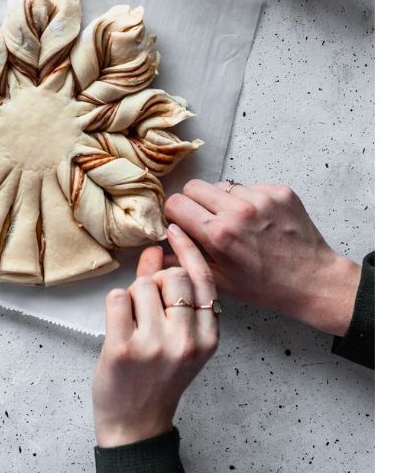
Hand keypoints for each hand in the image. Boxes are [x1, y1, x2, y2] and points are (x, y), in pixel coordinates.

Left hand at [92, 227, 219, 447]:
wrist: (137, 423)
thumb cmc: (158, 378)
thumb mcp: (178, 339)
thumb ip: (171, 296)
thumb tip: (157, 252)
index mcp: (208, 338)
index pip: (204, 280)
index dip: (188, 251)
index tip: (174, 231)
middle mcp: (186, 340)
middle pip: (172, 277)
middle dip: (155, 281)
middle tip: (146, 304)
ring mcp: (155, 344)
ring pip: (142, 285)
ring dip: (133, 296)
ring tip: (134, 324)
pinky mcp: (123, 347)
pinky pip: (117, 298)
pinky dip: (115, 305)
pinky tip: (120, 327)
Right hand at [165, 180, 361, 335]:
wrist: (314, 281)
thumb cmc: (266, 287)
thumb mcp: (218, 281)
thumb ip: (183, 259)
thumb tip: (157, 247)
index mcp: (219, 233)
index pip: (175, 202)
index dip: (175, 215)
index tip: (183, 224)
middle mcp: (238, 210)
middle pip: (194, 187)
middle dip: (194, 203)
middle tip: (206, 221)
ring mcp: (262, 198)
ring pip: (221, 185)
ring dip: (222, 201)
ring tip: (236, 223)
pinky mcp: (280, 191)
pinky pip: (248, 186)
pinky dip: (246, 200)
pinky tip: (257, 221)